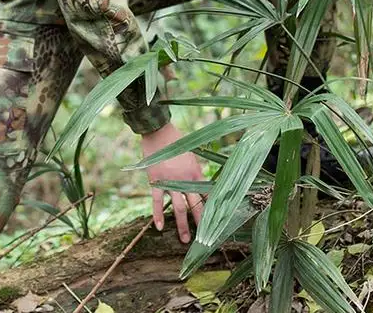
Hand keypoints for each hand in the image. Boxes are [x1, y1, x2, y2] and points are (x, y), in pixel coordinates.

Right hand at [141, 122, 204, 243]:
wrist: (159, 131)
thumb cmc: (176, 140)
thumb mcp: (191, 153)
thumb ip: (195, 169)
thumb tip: (199, 182)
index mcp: (196, 172)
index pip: (206, 195)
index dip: (211, 209)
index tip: (216, 222)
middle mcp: (185, 179)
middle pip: (195, 205)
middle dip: (200, 222)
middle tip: (204, 240)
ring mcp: (170, 181)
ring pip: (179, 207)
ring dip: (182, 224)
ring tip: (185, 239)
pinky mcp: (156, 180)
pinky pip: (157, 201)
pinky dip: (158, 214)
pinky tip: (159, 226)